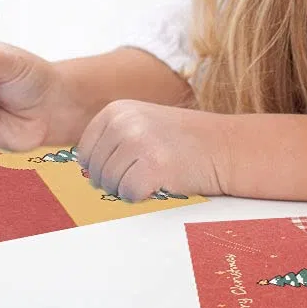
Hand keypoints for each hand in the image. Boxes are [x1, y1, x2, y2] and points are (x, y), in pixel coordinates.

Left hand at [76, 100, 227, 201]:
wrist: (224, 145)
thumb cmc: (181, 142)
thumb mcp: (141, 125)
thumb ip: (112, 142)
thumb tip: (83, 175)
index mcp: (116, 110)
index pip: (85, 153)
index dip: (102, 169)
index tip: (125, 168)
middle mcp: (123, 122)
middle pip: (96, 171)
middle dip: (116, 182)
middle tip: (145, 174)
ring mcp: (137, 142)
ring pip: (111, 185)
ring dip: (130, 189)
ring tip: (155, 175)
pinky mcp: (153, 165)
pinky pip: (129, 194)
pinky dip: (143, 196)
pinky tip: (161, 183)